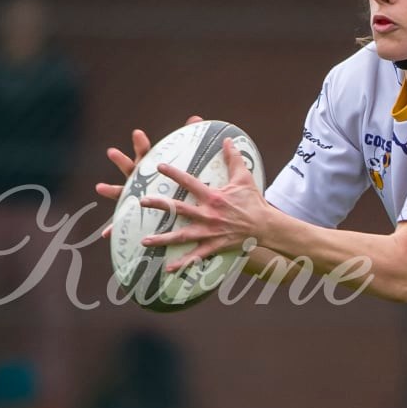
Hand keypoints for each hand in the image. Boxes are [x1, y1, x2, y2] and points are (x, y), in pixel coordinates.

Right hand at [94, 116, 203, 238]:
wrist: (172, 208)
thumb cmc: (174, 181)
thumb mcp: (183, 162)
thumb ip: (188, 140)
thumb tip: (196, 119)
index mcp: (150, 168)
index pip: (146, 153)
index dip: (142, 144)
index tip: (138, 134)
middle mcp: (139, 180)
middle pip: (131, 169)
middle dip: (122, 161)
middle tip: (113, 151)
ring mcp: (134, 196)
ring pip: (122, 192)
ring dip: (111, 190)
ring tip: (100, 187)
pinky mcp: (133, 214)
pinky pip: (122, 222)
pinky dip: (114, 227)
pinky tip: (106, 233)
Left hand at [142, 138, 267, 269]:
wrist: (265, 226)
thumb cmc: (253, 201)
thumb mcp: (244, 178)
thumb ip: (233, 159)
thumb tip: (227, 139)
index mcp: (213, 197)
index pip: (190, 182)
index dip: (174, 173)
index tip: (158, 167)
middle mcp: (209, 215)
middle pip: (179, 209)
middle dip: (159, 205)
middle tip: (141, 202)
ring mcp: (210, 232)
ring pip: (182, 236)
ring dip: (162, 239)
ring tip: (145, 240)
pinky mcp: (214, 246)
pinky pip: (196, 256)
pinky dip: (183, 263)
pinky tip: (169, 268)